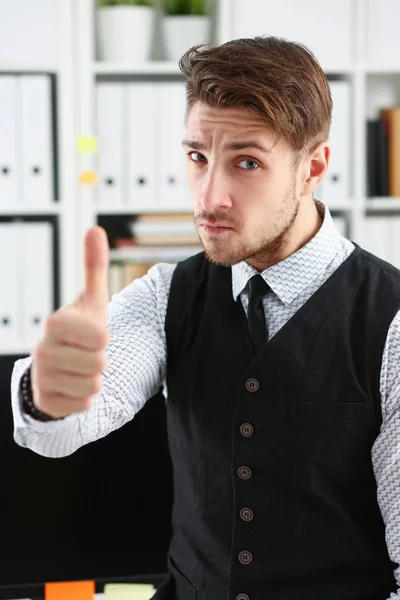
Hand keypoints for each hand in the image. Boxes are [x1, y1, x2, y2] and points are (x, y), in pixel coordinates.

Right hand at [30, 226, 109, 418]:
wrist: (59, 364)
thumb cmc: (80, 330)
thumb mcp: (91, 300)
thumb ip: (94, 267)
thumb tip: (95, 229)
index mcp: (54, 324)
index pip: (100, 340)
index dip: (102, 338)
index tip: (93, 334)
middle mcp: (42, 350)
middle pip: (99, 364)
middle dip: (99, 361)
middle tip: (86, 354)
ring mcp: (41, 378)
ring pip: (92, 386)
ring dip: (93, 379)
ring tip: (80, 368)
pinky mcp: (45, 402)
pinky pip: (84, 405)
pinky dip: (84, 398)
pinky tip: (73, 385)